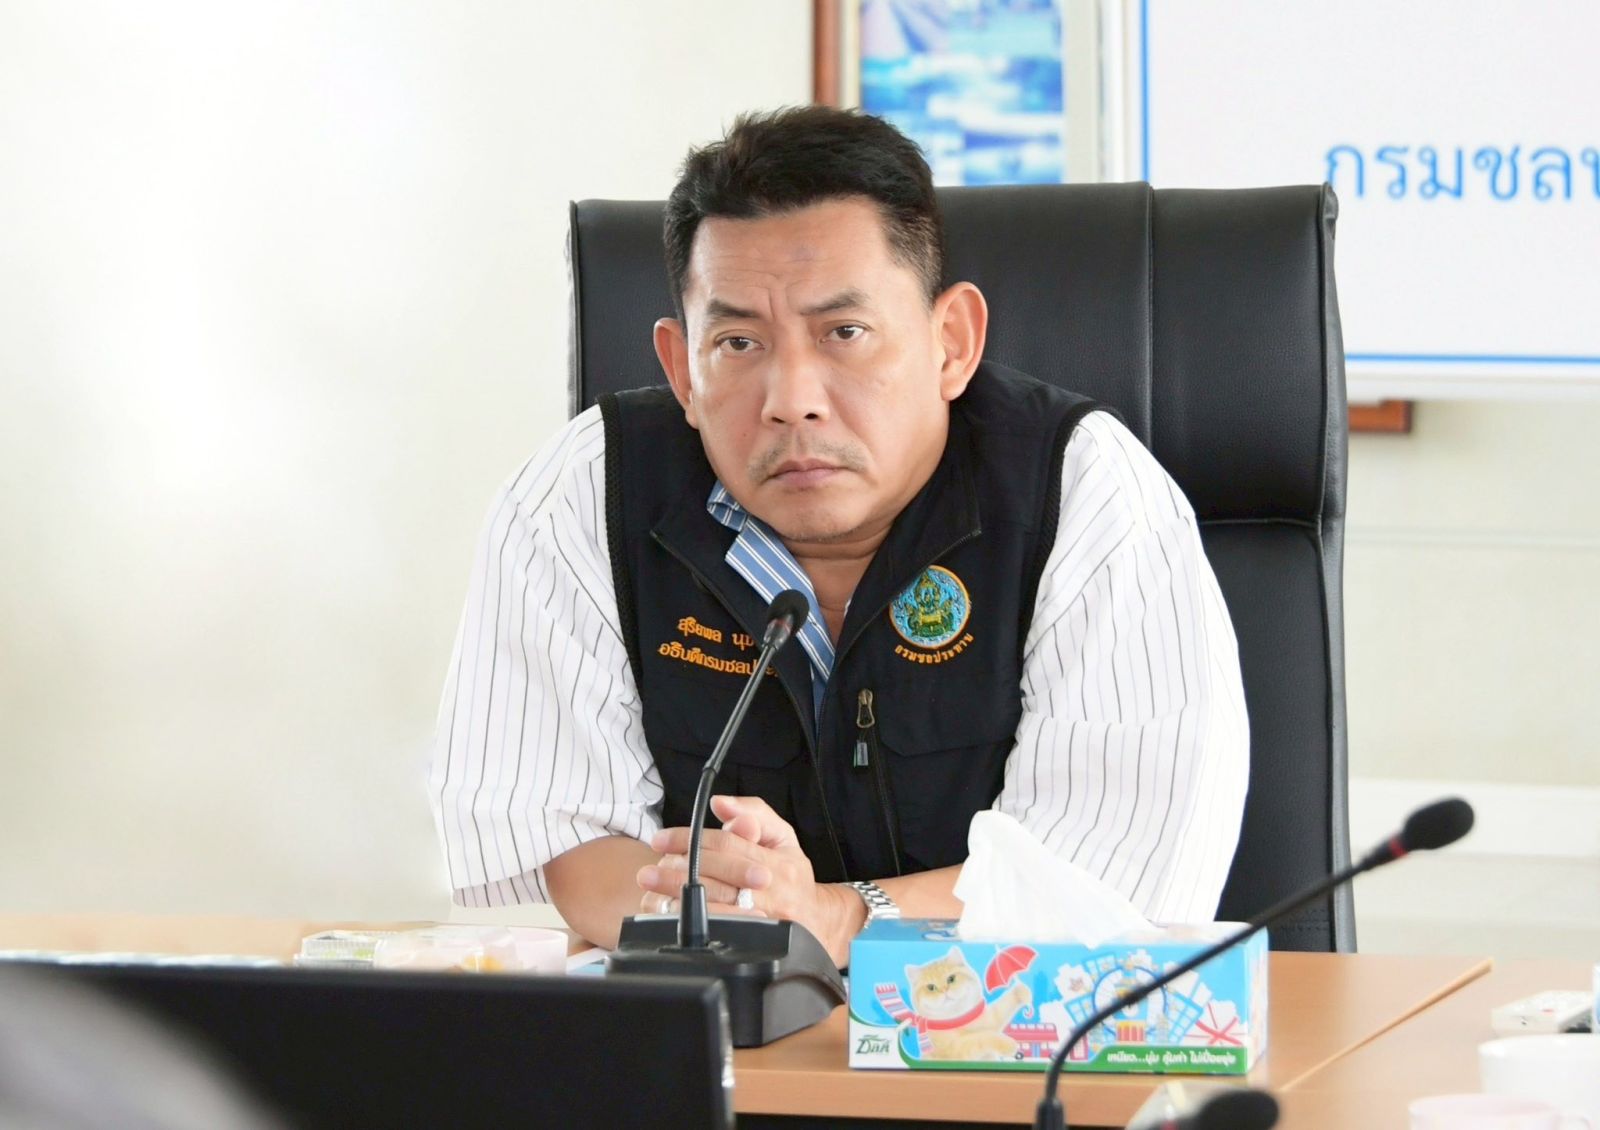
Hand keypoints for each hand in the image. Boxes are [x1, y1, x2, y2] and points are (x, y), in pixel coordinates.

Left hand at [636, 795, 861, 964]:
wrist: (818, 920)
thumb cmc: (792, 875)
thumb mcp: (782, 837)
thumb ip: (754, 813)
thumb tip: (721, 803)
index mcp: (779, 863)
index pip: (728, 845)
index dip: (690, 840)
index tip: (662, 840)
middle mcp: (773, 893)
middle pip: (718, 877)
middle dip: (678, 872)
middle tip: (648, 870)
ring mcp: (764, 922)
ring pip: (715, 908)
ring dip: (679, 899)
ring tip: (652, 891)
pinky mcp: (755, 943)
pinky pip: (718, 933)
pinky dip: (692, 923)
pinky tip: (670, 916)